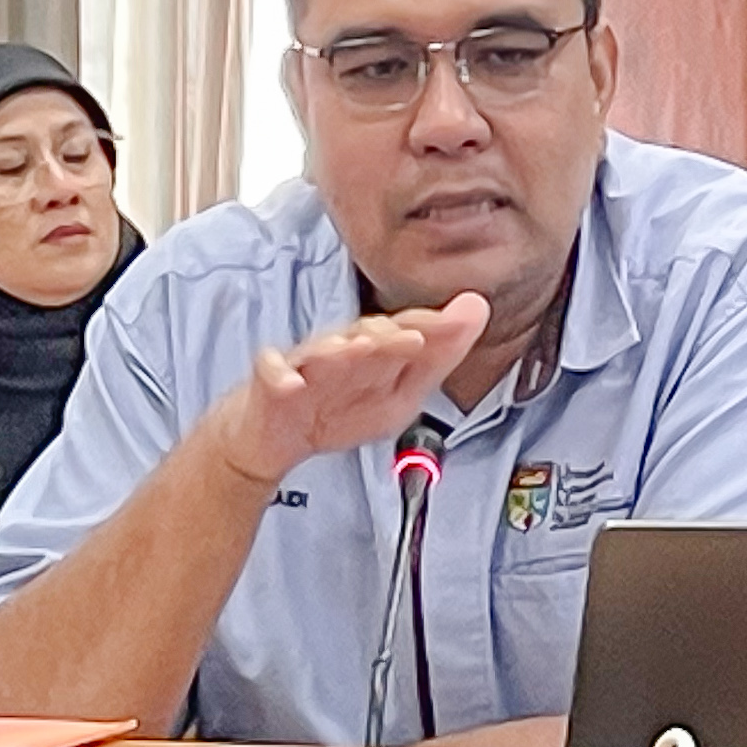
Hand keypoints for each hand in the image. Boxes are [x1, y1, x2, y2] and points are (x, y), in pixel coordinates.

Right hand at [198, 296, 488, 490]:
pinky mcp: (269, 382)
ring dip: (341, 349)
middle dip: (389, 337)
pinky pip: (272, 374)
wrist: (271, 437)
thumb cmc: (335, 409)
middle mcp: (341, 350)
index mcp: (373, 353)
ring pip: (321, 350)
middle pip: (365, 336)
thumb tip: (477, 309)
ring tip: (360, 348)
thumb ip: (436, 361)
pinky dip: (279, 376)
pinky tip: (291, 383)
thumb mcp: (397, 397)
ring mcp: (304, 364)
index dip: (431, 326)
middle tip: (416, 338)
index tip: (461, 319)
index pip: (404, 332)